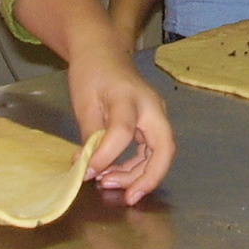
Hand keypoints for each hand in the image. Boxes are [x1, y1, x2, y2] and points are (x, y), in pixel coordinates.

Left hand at [67, 46, 174, 206]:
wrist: (103, 51)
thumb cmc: (91, 73)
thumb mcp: (84, 103)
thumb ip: (90, 137)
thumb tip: (89, 169)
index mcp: (128, 96)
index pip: (122, 131)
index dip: (106, 156)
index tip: (87, 172)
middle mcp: (150, 106)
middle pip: (164, 147)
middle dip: (149, 177)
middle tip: (127, 197)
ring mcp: (155, 115)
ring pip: (160, 153)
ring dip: (139, 175)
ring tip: (109, 184)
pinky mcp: (152, 123)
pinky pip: (151, 150)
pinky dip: (137, 167)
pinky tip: (115, 174)